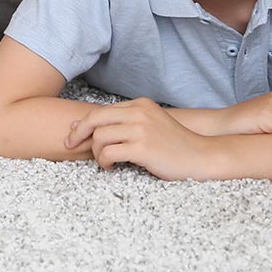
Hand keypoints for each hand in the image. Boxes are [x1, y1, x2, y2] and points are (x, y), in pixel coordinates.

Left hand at [66, 98, 220, 180]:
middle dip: (78, 133)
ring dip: (95, 152)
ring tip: (104, 161)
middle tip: (70, 146)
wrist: (201, 156)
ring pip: (99, 137)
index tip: (73, 135)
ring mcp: (141, 129)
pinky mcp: (142, 148)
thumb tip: (87, 124)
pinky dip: (104, 161)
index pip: (101, 110)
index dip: (83, 123)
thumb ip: (124, 122)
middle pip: (94, 119)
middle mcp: (139, 113)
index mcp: (140, 105)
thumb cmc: (173, 144)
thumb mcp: (150, 124)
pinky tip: (110, 166)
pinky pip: (108, 153)